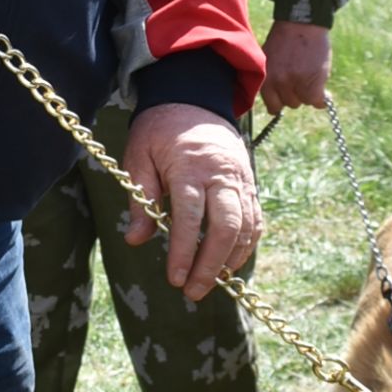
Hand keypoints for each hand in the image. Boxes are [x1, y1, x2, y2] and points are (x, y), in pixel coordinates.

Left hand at [122, 103, 261, 299]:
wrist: (195, 99)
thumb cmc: (160, 132)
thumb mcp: (138, 157)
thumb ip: (140, 199)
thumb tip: (135, 239)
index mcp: (189, 167)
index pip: (190, 217)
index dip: (185, 251)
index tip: (175, 278)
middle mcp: (221, 174)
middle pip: (226, 226)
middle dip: (211, 264)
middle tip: (193, 291)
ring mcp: (241, 179)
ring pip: (246, 226)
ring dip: (231, 259)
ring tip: (212, 284)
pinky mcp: (250, 184)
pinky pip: (255, 219)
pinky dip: (247, 245)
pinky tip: (231, 265)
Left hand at [261, 18, 330, 115]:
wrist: (302, 22)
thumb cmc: (284, 39)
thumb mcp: (268, 60)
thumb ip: (271, 79)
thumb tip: (275, 102)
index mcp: (266, 78)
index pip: (273, 107)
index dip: (282, 101)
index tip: (288, 95)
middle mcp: (278, 82)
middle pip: (289, 104)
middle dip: (295, 93)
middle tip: (300, 77)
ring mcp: (296, 82)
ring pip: (303, 101)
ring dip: (307, 93)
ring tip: (309, 75)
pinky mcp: (313, 82)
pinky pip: (317, 101)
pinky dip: (321, 98)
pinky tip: (321, 88)